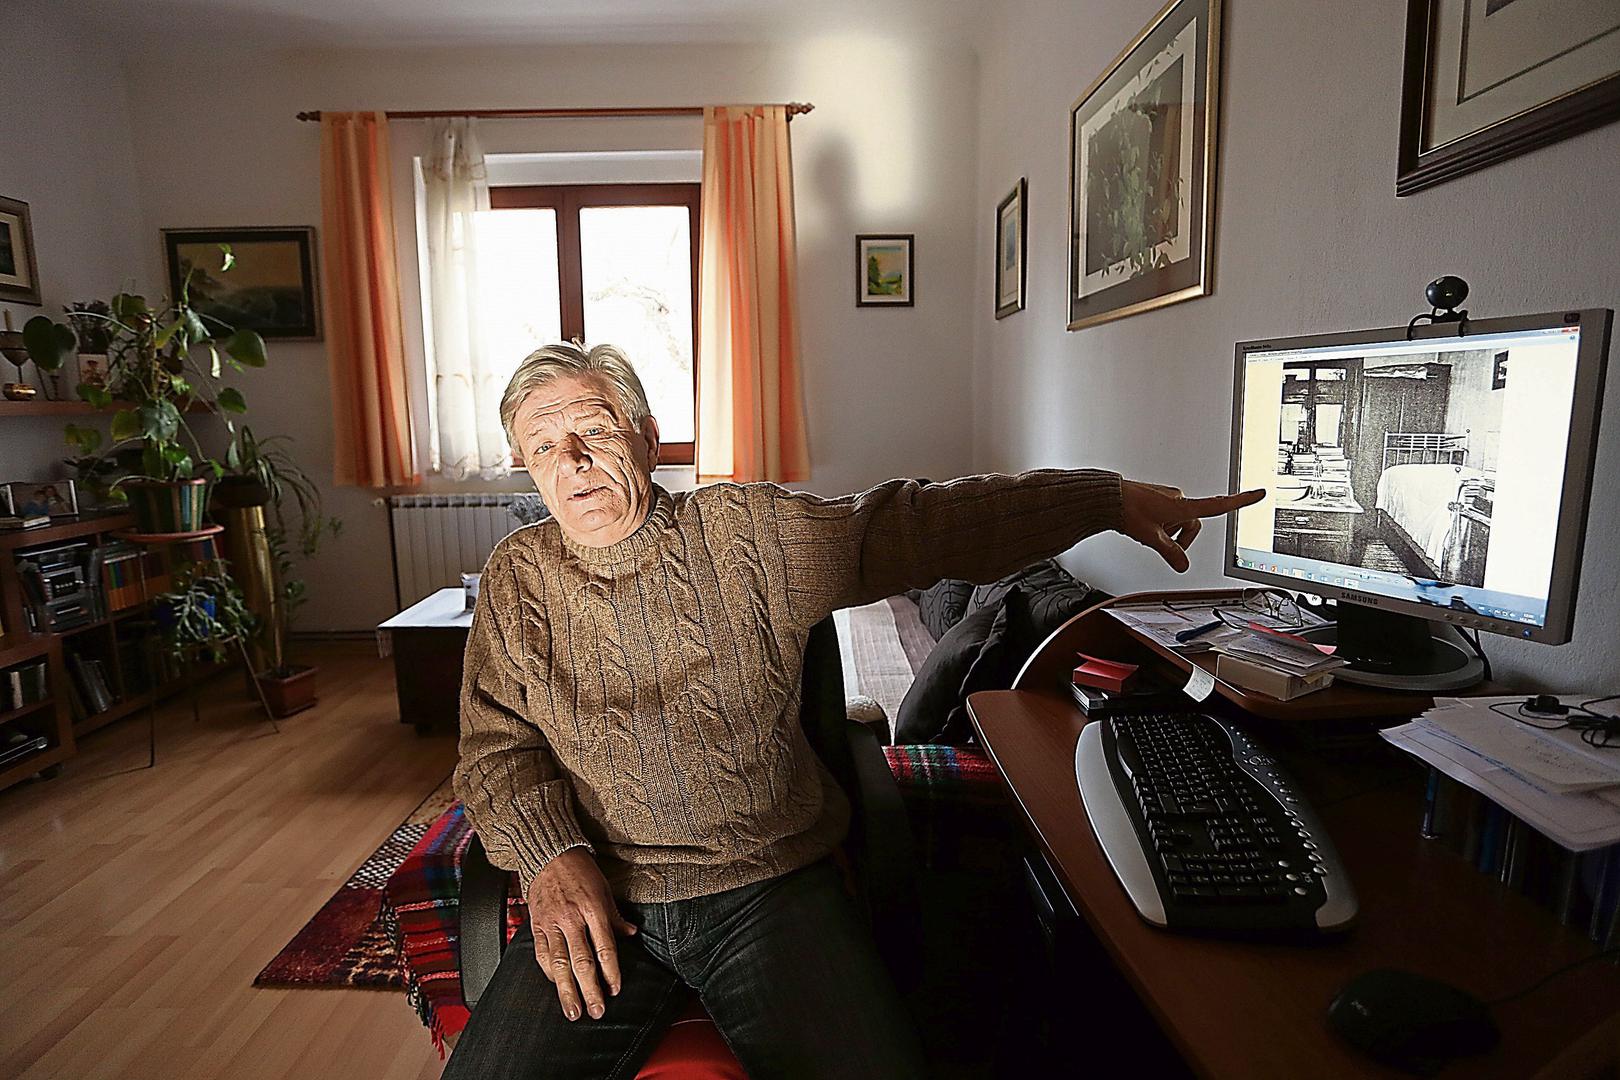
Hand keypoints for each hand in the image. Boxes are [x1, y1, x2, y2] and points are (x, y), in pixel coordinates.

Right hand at [526, 847, 636, 1021]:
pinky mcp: (536, 925)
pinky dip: (549, 972)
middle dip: (590, 990)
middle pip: (582, 961)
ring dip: (566, 990)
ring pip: (559, 963)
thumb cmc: (580, 871)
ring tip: (572, 1010)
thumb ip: (616, 916)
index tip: (615, 990)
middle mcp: (572, 918)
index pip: (605, 947)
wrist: (549, 854)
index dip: (611, 972)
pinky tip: (556, 985)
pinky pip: (541, 953)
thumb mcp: (605, 890)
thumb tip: (632, 933)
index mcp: (593, 909)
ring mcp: (552, 923)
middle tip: (596, 1011)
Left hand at [1119, 480, 1264, 572]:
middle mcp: (1178, 498)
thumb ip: (1170, 553)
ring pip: (1178, 521)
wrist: (1107, 496)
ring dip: (1168, 530)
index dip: (1240, 501)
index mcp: (1182, 506)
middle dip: (1181, 537)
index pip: (1218, 505)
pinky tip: (1143, 524)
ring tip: (1147, 530)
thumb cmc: (1126, 509)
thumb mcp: (1151, 537)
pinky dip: (1160, 524)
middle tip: (1161, 543)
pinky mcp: (1158, 498)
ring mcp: (1168, 497)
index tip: (1258, 493)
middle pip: (1193, 524)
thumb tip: (1183, 566)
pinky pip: (1167, 516)